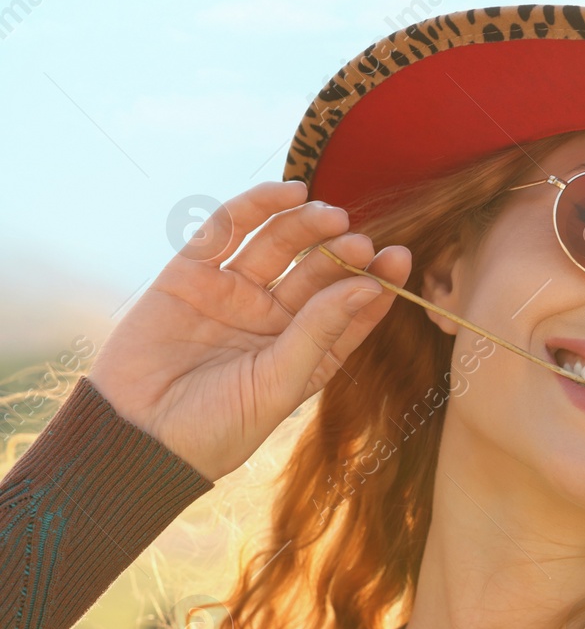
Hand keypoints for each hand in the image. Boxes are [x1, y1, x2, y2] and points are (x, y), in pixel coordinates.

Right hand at [87, 180, 411, 480]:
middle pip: (317, 272)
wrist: (140, 436)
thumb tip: (368, 286)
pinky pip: (227, 231)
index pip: (349, 309)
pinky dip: (257, 207)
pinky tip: (289, 192)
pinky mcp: (191, 275)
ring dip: (307, 225)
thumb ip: (319, 331)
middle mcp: (274, 319)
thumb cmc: (217, 427)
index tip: (400, 259)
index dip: (375, 282)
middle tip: (359, 241)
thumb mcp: (279, 382)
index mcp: (306, 351)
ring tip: (333, 215)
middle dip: (340, 253)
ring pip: (279, 245)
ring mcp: (234, 294)